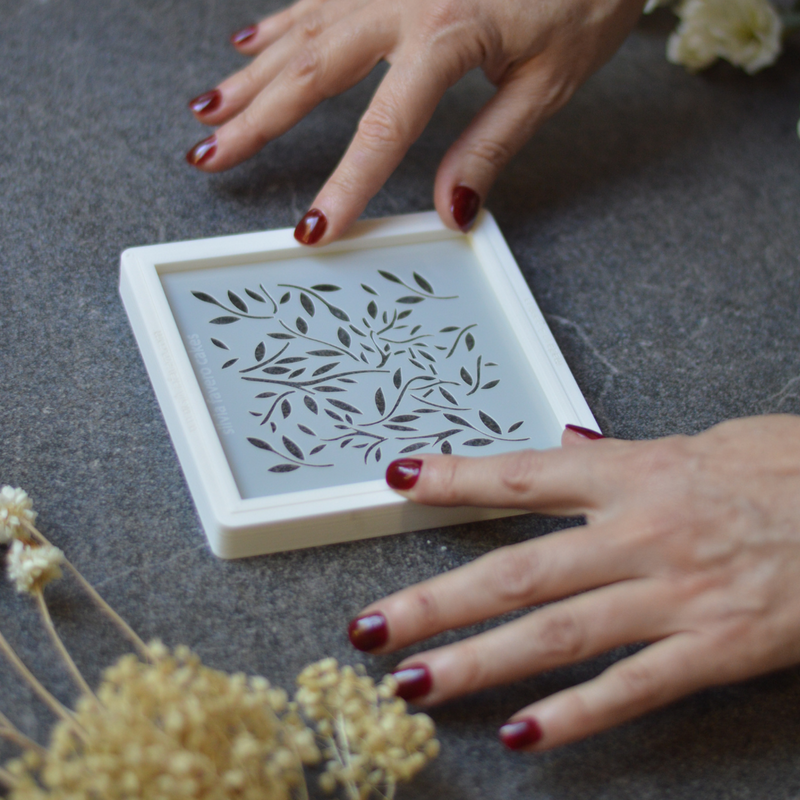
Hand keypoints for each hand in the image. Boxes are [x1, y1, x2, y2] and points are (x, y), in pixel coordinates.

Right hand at [187, 0, 644, 243]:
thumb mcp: (547, 82)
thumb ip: (491, 145)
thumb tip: (452, 209)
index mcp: (445, 36)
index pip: (382, 131)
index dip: (345, 186)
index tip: (313, 229)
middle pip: (312, 73)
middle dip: (255, 122)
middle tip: (208, 156)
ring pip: (301, 32)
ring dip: (250, 76)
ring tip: (207, 111)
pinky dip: (278, 24)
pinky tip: (248, 43)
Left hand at [347, 416, 799, 749]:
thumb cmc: (790, 471)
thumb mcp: (700, 443)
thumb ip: (624, 460)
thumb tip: (568, 451)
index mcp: (635, 474)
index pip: (521, 474)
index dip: (454, 478)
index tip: (398, 482)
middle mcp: (640, 533)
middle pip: (516, 569)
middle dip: (435, 600)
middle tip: (371, 626)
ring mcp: (675, 594)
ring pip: (556, 633)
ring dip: (478, 663)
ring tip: (415, 685)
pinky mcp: (717, 648)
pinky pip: (633, 687)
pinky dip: (576, 715)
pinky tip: (524, 737)